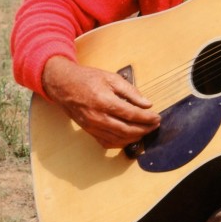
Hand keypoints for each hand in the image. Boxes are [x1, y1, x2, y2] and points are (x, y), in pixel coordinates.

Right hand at [42, 55, 160, 149]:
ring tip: (145, 131)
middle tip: (154, 125)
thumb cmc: (87, 79)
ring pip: (119, 139)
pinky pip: (108, 143)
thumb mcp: (111, 77)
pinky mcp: (89, 131)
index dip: (147, 118)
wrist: (63, 85)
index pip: (132, 114)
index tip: (157, 117)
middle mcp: (98, 117)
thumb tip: (147, 104)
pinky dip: (121, 143)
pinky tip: (130, 137)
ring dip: (135, 137)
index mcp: (104, 101)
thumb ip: (130, 91)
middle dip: (145, 129)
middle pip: (128, 130)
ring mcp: (92, 126)